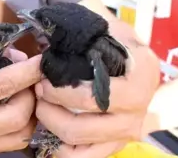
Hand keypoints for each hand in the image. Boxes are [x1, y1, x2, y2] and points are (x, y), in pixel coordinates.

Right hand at [0, 42, 41, 154]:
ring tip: (27, 90)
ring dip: (32, 109)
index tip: (42, 61)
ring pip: (22, 133)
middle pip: (18, 116)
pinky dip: (26, 122)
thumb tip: (13, 55)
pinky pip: (15, 141)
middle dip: (32, 92)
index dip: (26, 72)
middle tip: (30, 76)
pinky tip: (21, 105)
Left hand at [35, 37, 159, 157]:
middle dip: (49, 112)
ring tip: (41, 109)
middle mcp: (137, 112)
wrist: (139, 70)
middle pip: (81, 127)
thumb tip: (47, 40)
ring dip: (51, 128)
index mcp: (139, 80)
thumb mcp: (108, 31)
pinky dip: (61, 148)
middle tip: (38, 94)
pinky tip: (51, 129)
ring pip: (78, 145)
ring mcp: (126, 133)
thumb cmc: (119, 47)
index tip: (43, 79)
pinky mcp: (115, 146)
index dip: (62, 92)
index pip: (94, 97)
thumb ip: (85, 35)